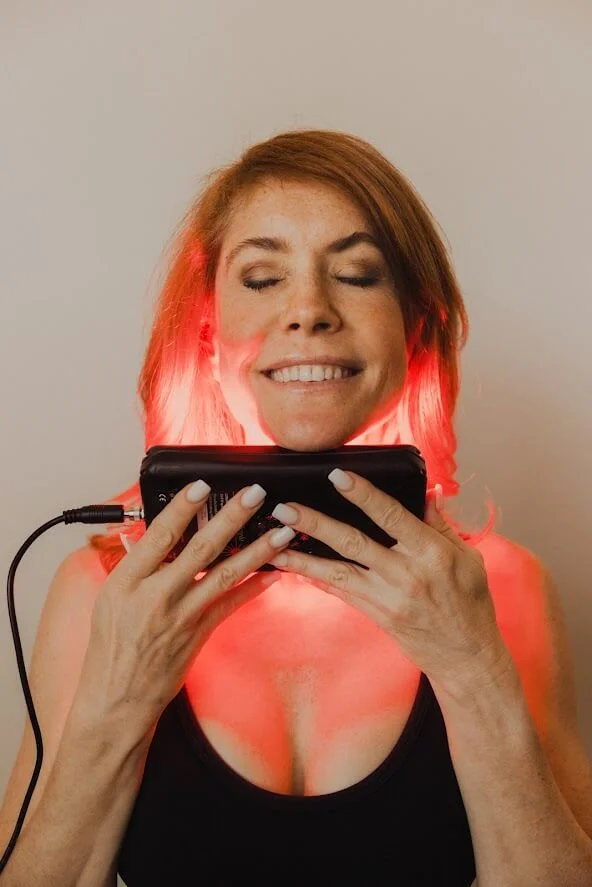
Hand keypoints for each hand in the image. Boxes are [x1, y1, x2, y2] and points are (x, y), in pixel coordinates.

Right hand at [75, 481, 293, 737]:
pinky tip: (274, 572)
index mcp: (128, 581)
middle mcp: (157, 595)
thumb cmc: (112, 645)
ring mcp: (182, 615)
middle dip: (232, 517)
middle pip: (201, 548)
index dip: (184, 508)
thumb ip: (136, 564)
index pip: (160, 536)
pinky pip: (232, 604)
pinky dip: (254, 587)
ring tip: (281, 531)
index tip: (203, 485)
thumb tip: (156, 533)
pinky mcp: (200, 633)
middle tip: (255, 494)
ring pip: (225, 574)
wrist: (118, 696)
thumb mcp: (110, 597)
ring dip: (257, 550)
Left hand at [267, 471, 513, 695]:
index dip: (363, 494)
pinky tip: (294, 566)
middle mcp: (406, 575)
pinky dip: (317, 577)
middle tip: (284, 508)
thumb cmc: (470, 603)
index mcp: (431, 553)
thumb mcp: (467, 558)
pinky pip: (341, 592)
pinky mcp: (377, 614)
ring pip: (338, 571)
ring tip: (274, 540)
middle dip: (316, 523)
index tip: (336, 476)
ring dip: (303, 555)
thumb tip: (427, 491)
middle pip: (353, 542)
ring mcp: (388, 597)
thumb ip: (441, 525)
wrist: (466, 657)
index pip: (391, 516)